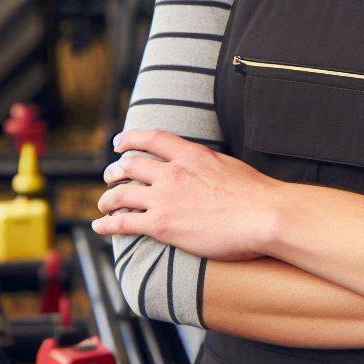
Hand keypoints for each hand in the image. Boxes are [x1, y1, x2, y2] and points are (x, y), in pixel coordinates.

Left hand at [91, 130, 282, 260]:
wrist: (262, 215)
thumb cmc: (256, 194)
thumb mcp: (228, 165)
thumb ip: (208, 164)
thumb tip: (204, 168)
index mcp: (191, 154)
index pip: (153, 139)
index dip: (131, 138)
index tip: (120, 143)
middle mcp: (173, 172)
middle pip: (131, 165)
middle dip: (115, 170)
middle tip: (110, 175)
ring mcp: (165, 198)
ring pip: (121, 193)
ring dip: (107, 198)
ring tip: (104, 204)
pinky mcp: (161, 225)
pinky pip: (123, 222)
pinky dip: (107, 224)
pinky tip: (100, 226)